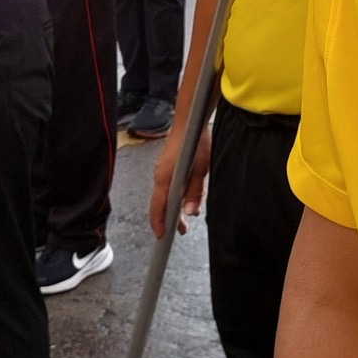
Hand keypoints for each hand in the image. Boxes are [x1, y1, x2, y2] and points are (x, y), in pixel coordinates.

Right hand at [149, 99, 209, 236]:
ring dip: (173, 208)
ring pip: (165, 196)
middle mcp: (159, 176)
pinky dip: (173, 196)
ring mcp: (161, 171)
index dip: (159, 223)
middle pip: (160, 204)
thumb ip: (194, 192)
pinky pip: (167, 186)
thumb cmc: (195, 143)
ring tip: (187, 218)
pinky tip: (185, 198)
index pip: (157, 208)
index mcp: (164, 179)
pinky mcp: (165, 167)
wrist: (189, 121)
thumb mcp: (200, 170)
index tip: (163, 236)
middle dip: (169, 219)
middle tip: (182, 230)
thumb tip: (189, 212)